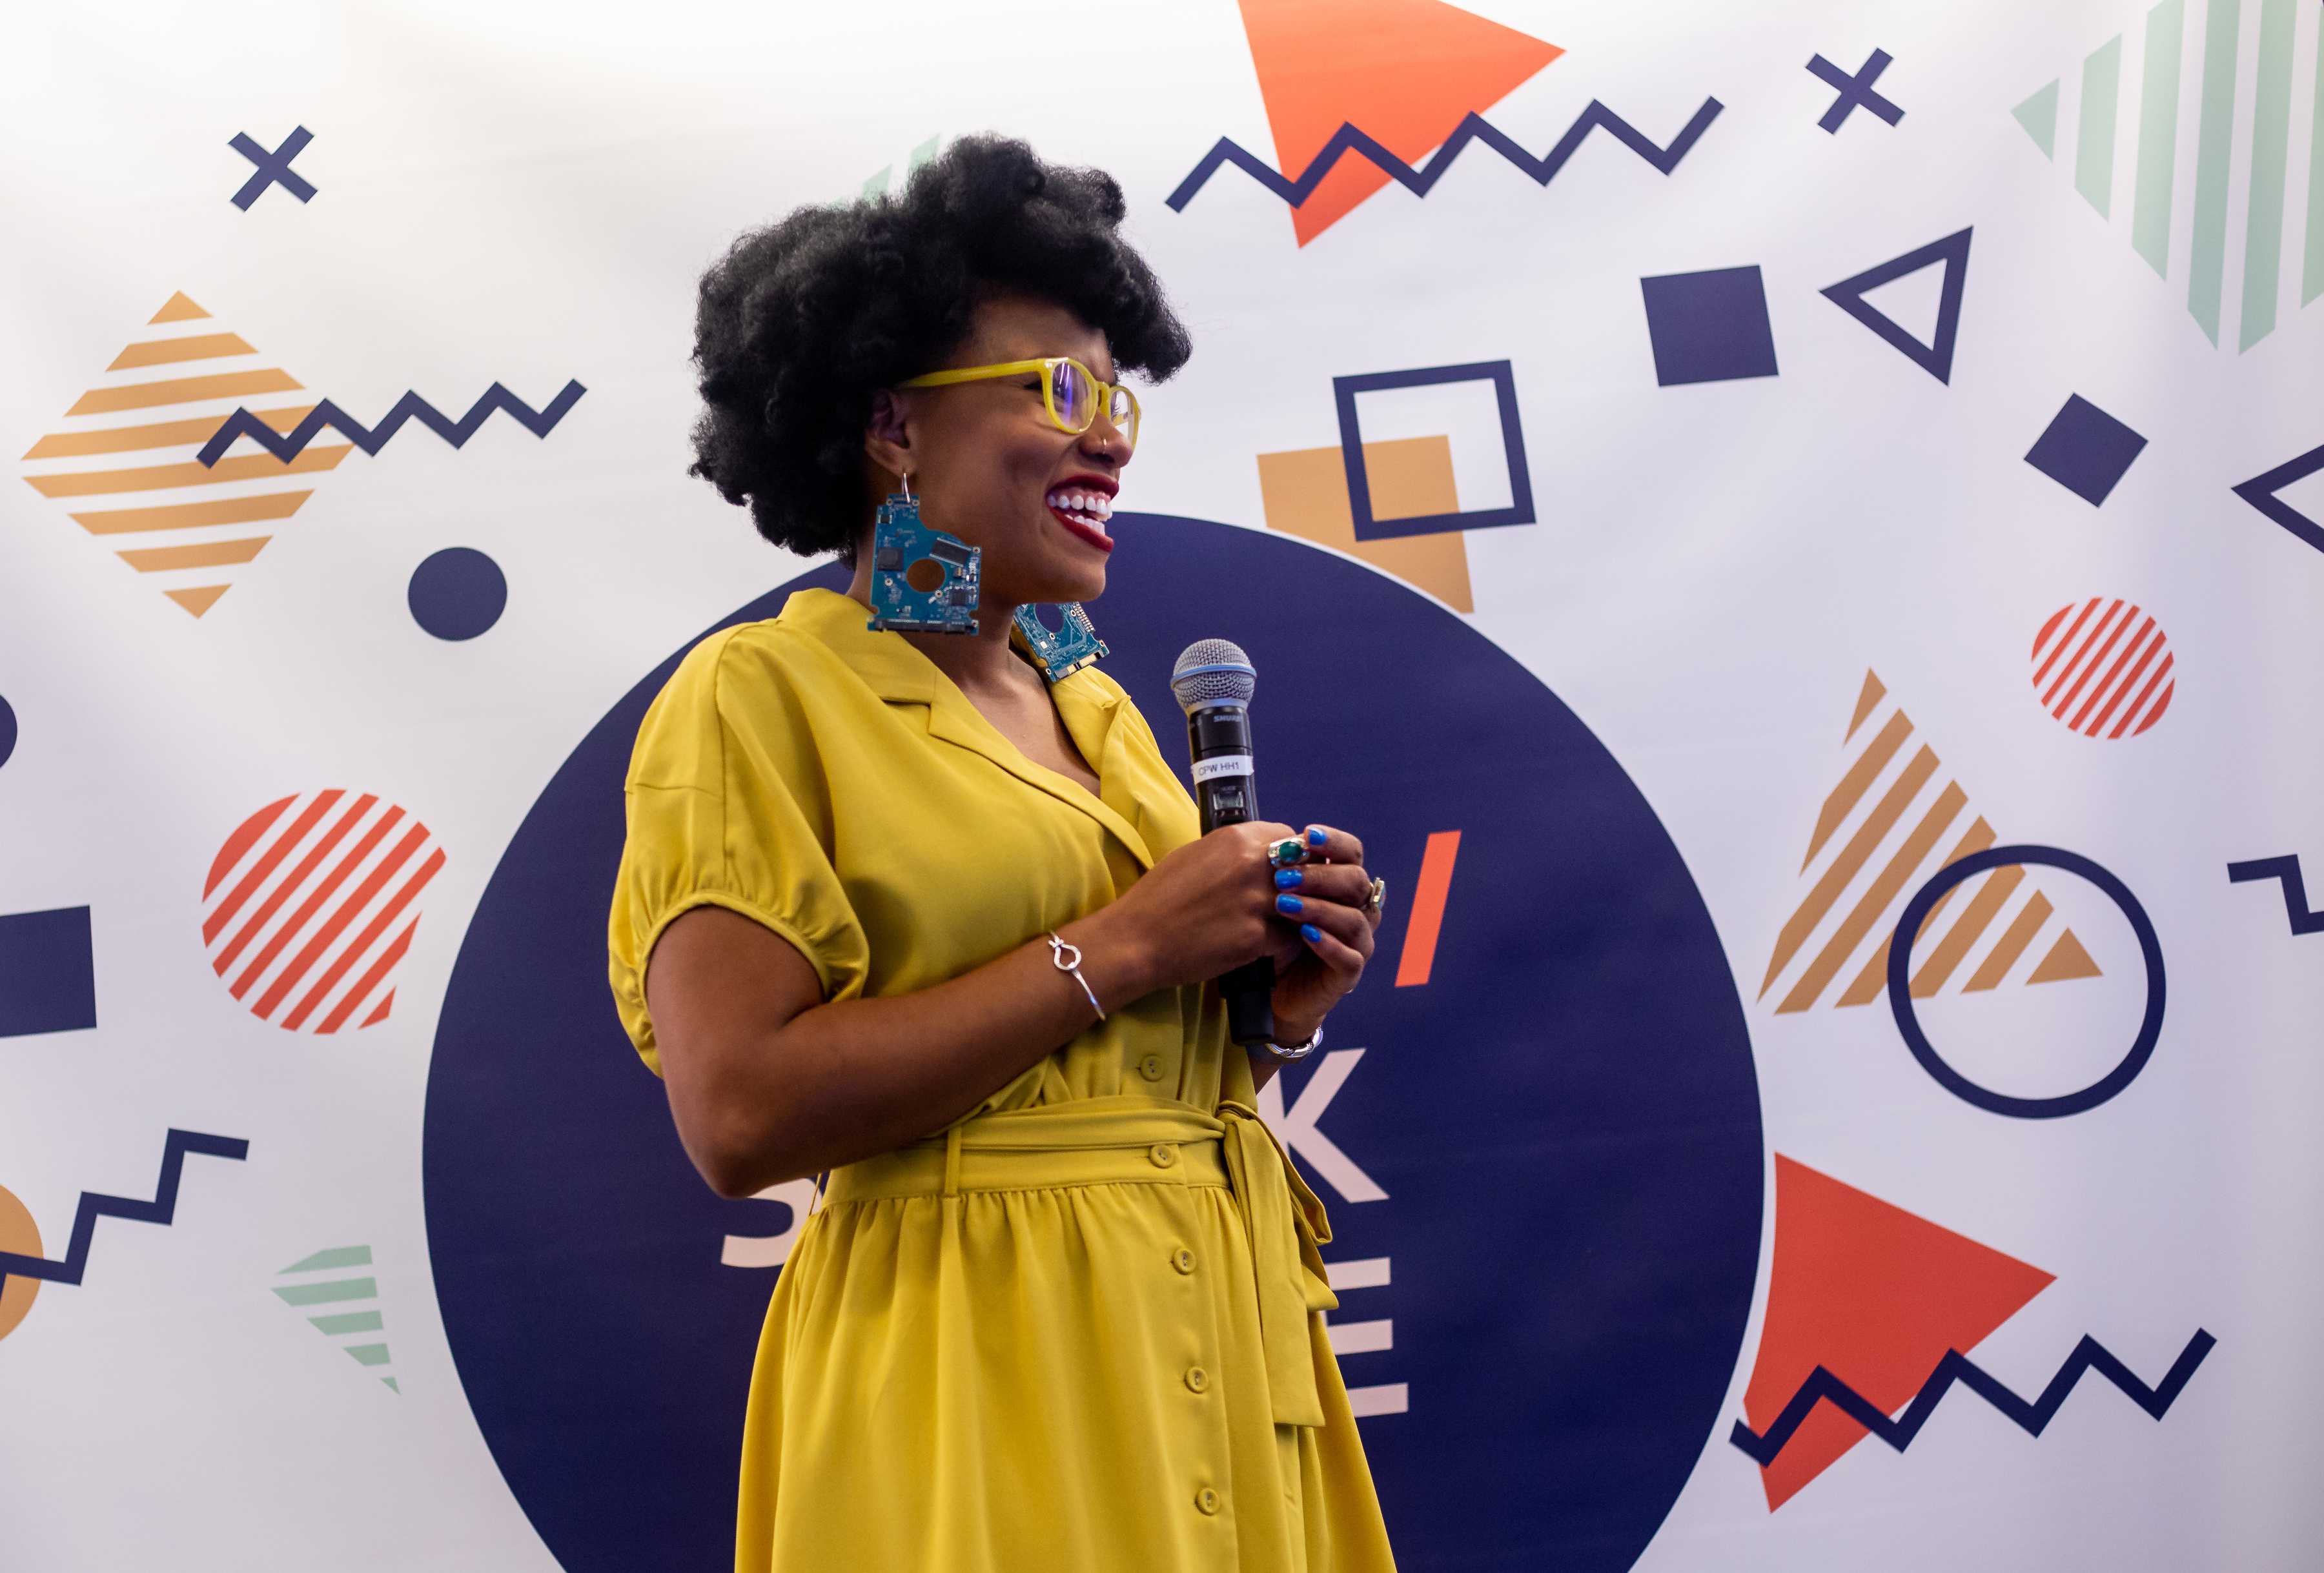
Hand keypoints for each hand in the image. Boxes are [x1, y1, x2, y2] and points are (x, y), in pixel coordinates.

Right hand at [1083, 819, 1300, 995]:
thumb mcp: (1193, 855)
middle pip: (1301, 867)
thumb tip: (1254, 850)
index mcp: (1235, 839)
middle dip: (1298, 883)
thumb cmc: (1158, 897)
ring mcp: (1255, 902)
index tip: (1283, 868)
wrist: (1136, 940)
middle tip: (1286, 899)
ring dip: (1295, 915)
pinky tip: (1265, 946)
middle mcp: (1250, 865)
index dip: (1289, 853)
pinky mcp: (1255, 938)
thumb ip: (1230, 850)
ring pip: (1301, 904)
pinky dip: (1280, 944)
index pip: (1287, 836)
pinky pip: (1287, 938)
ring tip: (1280, 924)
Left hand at [1263, 824, 1377, 1041]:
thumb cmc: (1276, 936)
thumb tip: (1275, 843)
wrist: (1273, 988)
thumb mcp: (1275, 899)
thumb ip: (1282, 873)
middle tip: (1283, 876)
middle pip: (1355, 882)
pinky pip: (1349, 958)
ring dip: (1319, 908)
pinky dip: (1328, 944)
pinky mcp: (1349, 974)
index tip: (1307, 835)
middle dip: (1320, 876)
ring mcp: (1358, 943)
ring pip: (1354, 919)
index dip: (1334, 842)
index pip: (1351, 854)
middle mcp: (1358, 910)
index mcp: (1343, 885)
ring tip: (1285, 905)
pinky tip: (1305, 934)